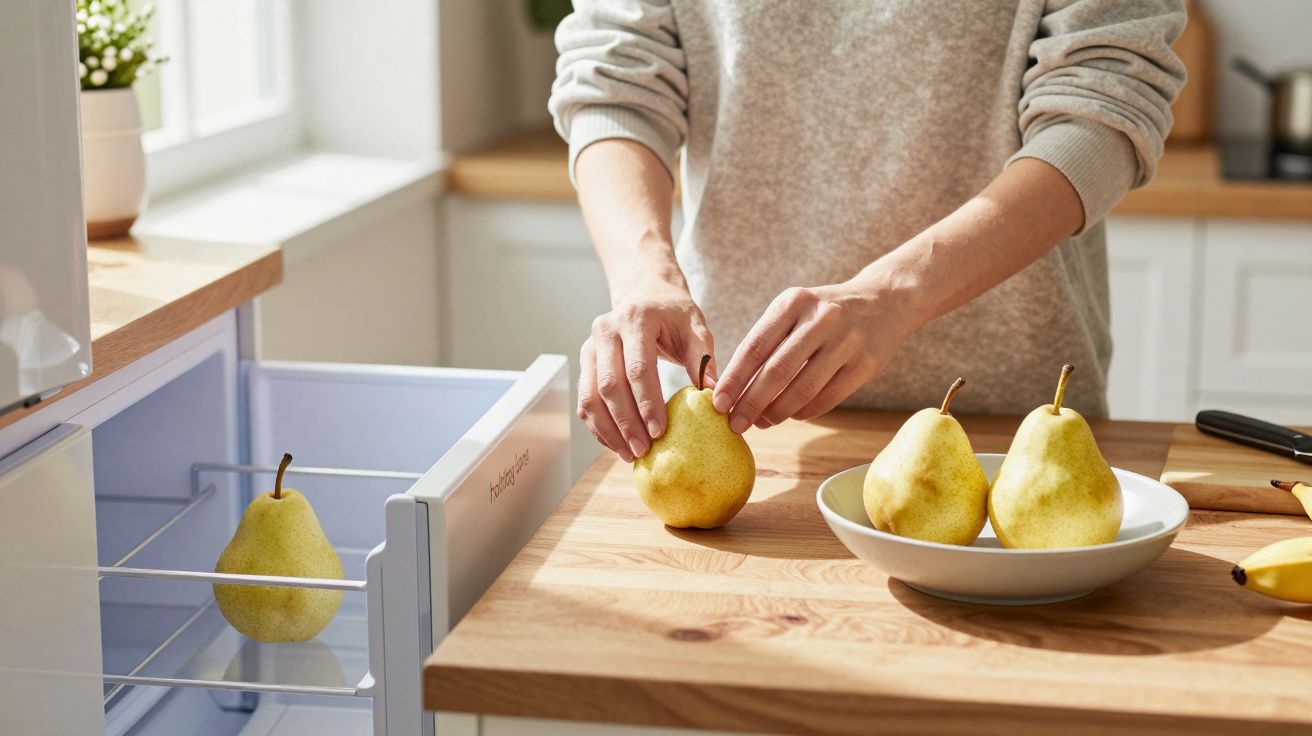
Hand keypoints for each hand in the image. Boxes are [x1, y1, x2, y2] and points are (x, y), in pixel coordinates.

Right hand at [579, 280, 715, 461]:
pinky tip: (616, 444)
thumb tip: (714, 398)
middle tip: (644, 450)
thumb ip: (702, 360)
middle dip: (626, 423)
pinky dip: (598, 426)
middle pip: (609, 386)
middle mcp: (605, 331)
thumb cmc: (674, 314)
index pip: (638, 368)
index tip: (661, 431)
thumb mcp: (695, 327)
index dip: (647, 403)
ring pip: (590, 397)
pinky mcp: (585, 362)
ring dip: (609, 430)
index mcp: (635, 319)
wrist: (646, 293)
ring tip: (630, 454)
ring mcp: (590, 346)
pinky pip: (585, 401)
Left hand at [712, 280, 916, 432]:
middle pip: (776, 371)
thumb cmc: (825, 313)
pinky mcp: (866, 363)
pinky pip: (828, 397)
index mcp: (793, 302)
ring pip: (802, 389)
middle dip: (750, 403)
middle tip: (734, 424)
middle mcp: (820, 318)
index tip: (718, 404)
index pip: (754, 347)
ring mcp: (847, 341)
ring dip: (777, 412)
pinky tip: (793, 415)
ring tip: (761, 423)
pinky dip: (805, 412)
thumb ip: (767, 342)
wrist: (885, 300)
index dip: (734, 380)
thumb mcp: (795, 310)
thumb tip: (734, 388)